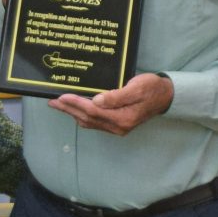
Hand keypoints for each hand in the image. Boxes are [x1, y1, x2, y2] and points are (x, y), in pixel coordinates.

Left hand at [48, 73, 173, 134]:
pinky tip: (76, 110)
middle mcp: (118, 126)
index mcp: (122, 118)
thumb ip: (117, 96)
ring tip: (59, 105)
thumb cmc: (152, 88)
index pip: (93, 111)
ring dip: (73, 113)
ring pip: (89, 122)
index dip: (76, 104)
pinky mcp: (117, 124)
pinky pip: (95, 122)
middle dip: (69, 110)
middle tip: (52, 102)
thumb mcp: (137, 88)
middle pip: (87, 118)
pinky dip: (82, 116)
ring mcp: (117, 128)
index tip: (62, 96)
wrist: (165, 96)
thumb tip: (96, 100)